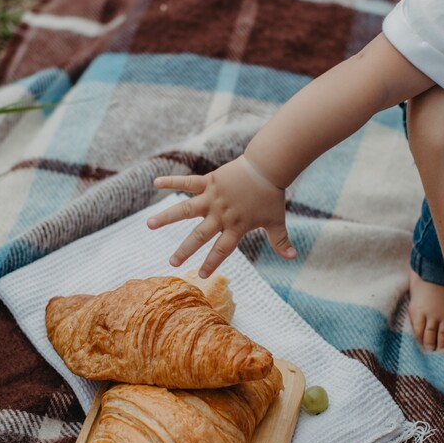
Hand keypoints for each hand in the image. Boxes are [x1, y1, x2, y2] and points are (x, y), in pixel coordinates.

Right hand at [148, 155, 296, 276]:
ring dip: (166, 217)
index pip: (222, 249)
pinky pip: (187, 182)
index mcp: (236, 226)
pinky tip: (155, 182)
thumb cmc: (272, 195)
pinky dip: (172, 181)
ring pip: (185, 209)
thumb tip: (293, 258)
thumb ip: (281, 241)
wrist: (267, 167)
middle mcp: (220, 214)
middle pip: (200, 235)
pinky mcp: (209, 182)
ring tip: (149, 224)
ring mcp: (212, 198)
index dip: (212, 262)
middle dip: (185, 250)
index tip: (201, 275)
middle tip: (171, 262)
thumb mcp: (276, 221)